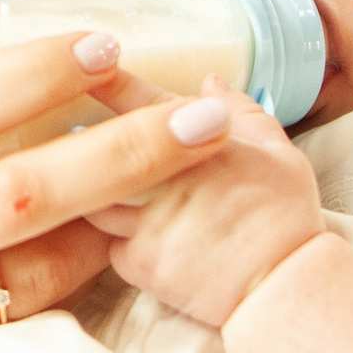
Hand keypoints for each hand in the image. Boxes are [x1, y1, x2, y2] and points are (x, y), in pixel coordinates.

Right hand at [0, 43, 225, 352]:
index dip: (34, 74)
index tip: (106, 42)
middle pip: (18, 192)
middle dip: (123, 148)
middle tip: (202, 113)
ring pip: (35, 267)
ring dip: (121, 217)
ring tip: (186, 170)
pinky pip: (21, 319)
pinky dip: (76, 275)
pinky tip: (123, 241)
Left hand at [94, 87, 324, 327]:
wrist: (286, 286)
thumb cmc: (285, 217)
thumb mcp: (278, 151)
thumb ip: (240, 110)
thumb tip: (209, 82)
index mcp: (199, 139)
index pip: (139, 100)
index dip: (104, 80)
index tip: (82, 66)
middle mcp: (167, 173)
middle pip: (97, 148)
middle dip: (79, 139)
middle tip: (67, 131)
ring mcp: (148, 219)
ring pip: (91, 196)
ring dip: (91, 190)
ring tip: (87, 187)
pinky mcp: (139, 262)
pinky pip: (108, 244)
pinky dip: (117, 241)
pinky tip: (135, 240)